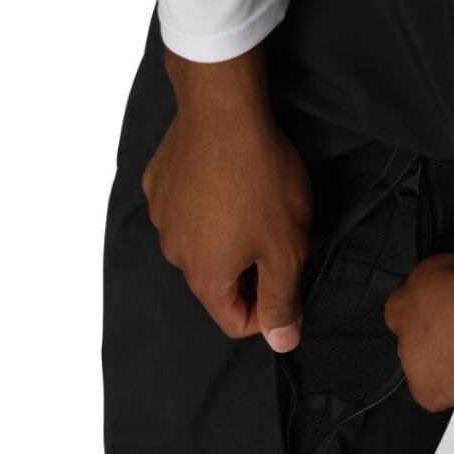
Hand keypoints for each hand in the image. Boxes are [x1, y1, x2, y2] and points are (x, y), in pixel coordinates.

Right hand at [143, 45, 311, 351]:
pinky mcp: (159, 183)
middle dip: (256, 268)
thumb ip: (283, 301)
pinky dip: (211, 204)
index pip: (235, 322)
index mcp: (205, 277)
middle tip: (288, 234)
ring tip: (261, 202)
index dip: (270, 311)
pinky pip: (188, 208)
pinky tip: (231, 179)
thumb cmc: (260, 180)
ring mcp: (163, 216)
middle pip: (220, 282)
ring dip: (233, 235)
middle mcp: (175, 253)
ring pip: (204, 243)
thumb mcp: (287, 249)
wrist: (223, 111)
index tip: (294, 279)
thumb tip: (282, 342)